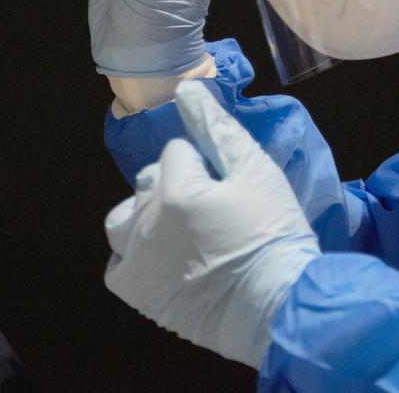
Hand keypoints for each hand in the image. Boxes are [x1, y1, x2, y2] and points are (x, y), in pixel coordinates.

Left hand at [103, 80, 319, 368]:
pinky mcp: (138, 291)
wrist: (281, 309)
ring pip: (123, 218)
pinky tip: (163, 260)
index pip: (177, 153)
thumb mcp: (256, 173)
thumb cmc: (273, 237)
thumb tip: (185, 88)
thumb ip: (217, 129)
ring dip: (145, 216)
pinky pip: (117, 264)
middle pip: (148, 182)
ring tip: (181, 232)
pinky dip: (133, 256)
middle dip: (175, 186)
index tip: (229, 189)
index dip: (205, 165)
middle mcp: (146, 220)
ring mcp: (137, 258)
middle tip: (213, 212)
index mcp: (175, 187)